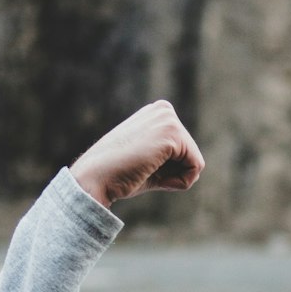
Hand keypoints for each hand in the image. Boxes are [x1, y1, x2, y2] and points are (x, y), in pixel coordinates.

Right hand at [70, 101, 204, 207]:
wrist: (94, 178)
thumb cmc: (117, 175)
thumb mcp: (147, 159)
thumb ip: (168, 157)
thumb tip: (195, 167)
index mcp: (156, 113)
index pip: (183, 151)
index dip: (167, 170)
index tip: (140, 167)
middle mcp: (164, 110)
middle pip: (191, 156)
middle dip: (172, 174)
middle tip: (142, 171)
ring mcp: (168, 118)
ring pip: (195, 163)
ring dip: (174, 178)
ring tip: (146, 172)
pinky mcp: (172, 133)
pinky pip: (196, 167)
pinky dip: (179, 181)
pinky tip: (153, 174)